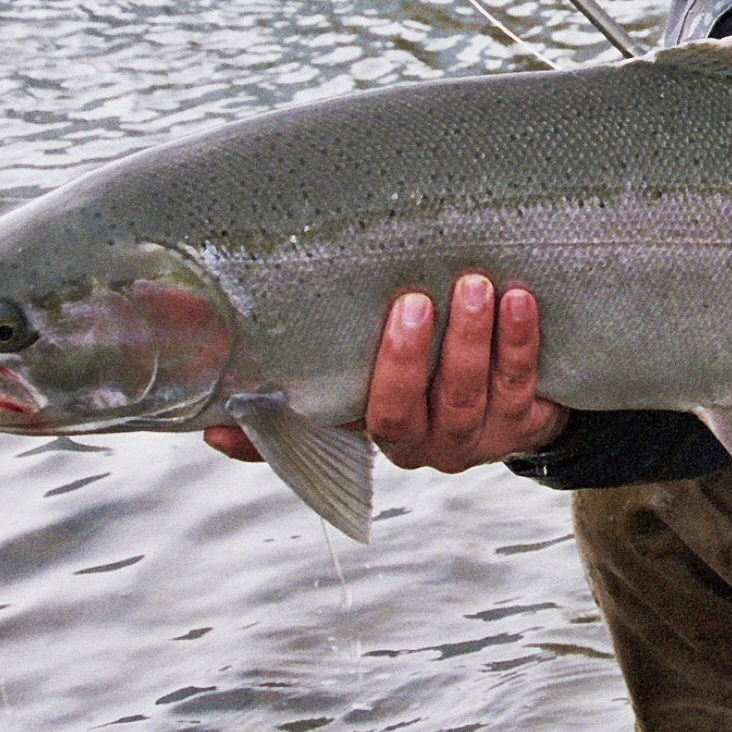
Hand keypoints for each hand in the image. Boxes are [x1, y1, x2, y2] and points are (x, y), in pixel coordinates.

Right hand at [201, 274, 568, 471]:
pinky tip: (520, 299)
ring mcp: (476, 438)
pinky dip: (520, 340)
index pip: (337, 426)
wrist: (520, 402)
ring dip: (473, 339)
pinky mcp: (525, 421)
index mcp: (375, 435)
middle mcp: (422, 446)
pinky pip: (522, 382)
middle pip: (406, 411)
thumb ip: (299, 401)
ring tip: (476, 285)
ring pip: (470, 395)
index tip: (291, 370)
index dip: (303, 413)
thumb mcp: (364, 389)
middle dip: (407, 358)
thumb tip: (206, 426)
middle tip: (413, 300)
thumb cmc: (426, 379)